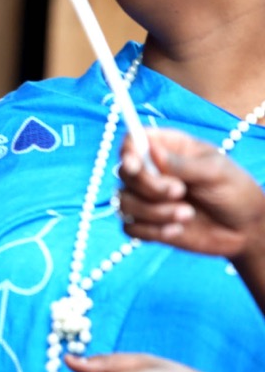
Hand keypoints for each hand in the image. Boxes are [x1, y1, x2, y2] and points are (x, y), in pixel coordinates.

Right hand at [118, 127, 264, 259]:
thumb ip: (183, 164)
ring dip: (154, 212)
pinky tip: (177, 230)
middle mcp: (152, 171)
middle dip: (149, 186)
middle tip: (180, 191)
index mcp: (167, 149)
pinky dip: (152, 231)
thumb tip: (152, 151)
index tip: (135, 165)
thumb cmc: (236, 192)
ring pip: (124, 202)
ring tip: (187, 214)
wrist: (247, 230)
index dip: (127, 151)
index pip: (132, 141)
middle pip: (124, 173)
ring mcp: (147, 198)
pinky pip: (130, 227)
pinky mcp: (147, 223)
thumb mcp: (216, 172)